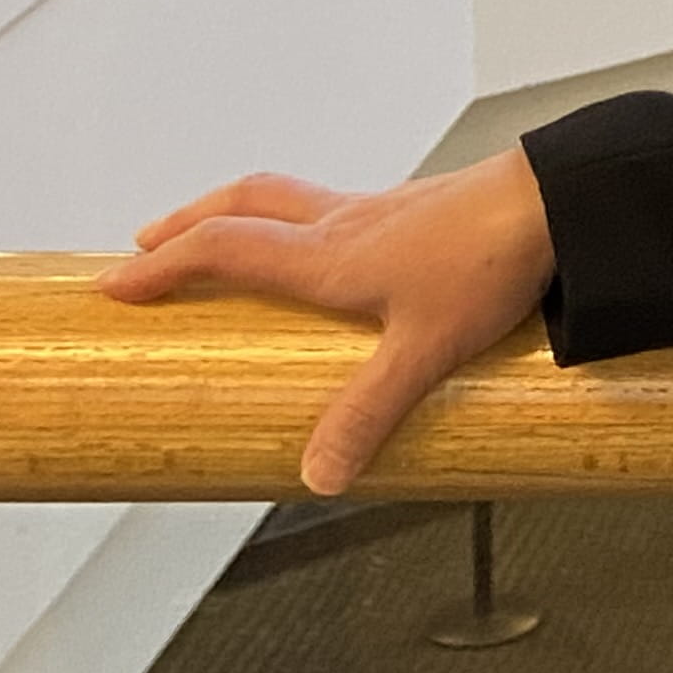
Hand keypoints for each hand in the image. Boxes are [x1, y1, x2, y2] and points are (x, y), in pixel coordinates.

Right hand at [100, 149, 557, 494]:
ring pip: (287, 196)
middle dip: (187, 223)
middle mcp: (342, 223)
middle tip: (147, 245)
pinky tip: (318, 248)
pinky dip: (296, 219)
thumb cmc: (493, 262)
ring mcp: (379, 209)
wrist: (560, 201)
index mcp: (327, 257)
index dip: (162, 265)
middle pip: (244, 203)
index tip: (112, 285)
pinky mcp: (414, 208)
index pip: (222, 248)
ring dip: (240, 213)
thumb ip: (366, 413)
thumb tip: (314, 476)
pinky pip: (332, 205)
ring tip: (220, 241)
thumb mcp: (424, 349)